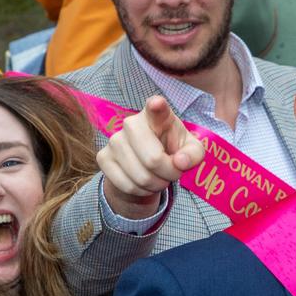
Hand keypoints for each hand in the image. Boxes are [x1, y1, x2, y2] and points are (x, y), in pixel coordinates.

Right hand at [98, 96, 203, 219]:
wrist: (147, 166)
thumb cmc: (172, 151)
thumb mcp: (191, 151)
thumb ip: (193, 154)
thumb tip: (180, 162)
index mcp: (157, 117)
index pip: (156, 110)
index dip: (157, 107)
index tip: (157, 103)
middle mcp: (131, 123)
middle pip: (153, 159)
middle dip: (169, 173)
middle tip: (173, 172)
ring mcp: (114, 140)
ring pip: (141, 177)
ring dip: (157, 185)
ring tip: (160, 177)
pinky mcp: (102, 157)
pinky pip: (127, 185)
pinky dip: (142, 191)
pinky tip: (144, 183)